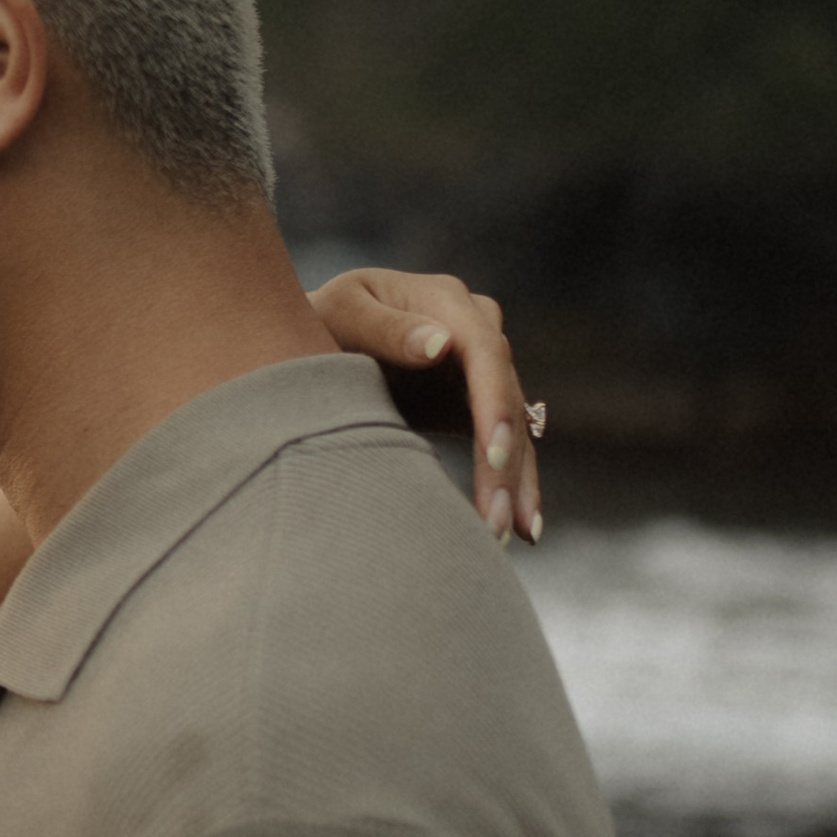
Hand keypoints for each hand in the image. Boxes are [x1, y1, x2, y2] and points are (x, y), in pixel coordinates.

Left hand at [305, 267, 545, 545]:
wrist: (314, 333)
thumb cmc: (320, 318)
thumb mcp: (342, 312)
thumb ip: (385, 327)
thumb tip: (441, 344)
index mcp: (447, 301)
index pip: (485, 353)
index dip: (493, 403)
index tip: (489, 455)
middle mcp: (476, 330)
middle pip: (505, 397)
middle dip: (504, 462)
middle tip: (496, 520)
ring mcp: (480, 368)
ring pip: (513, 429)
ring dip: (515, 485)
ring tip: (512, 535)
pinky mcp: (475, 403)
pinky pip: (502, 446)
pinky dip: (511, 485)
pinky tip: (522, 528)